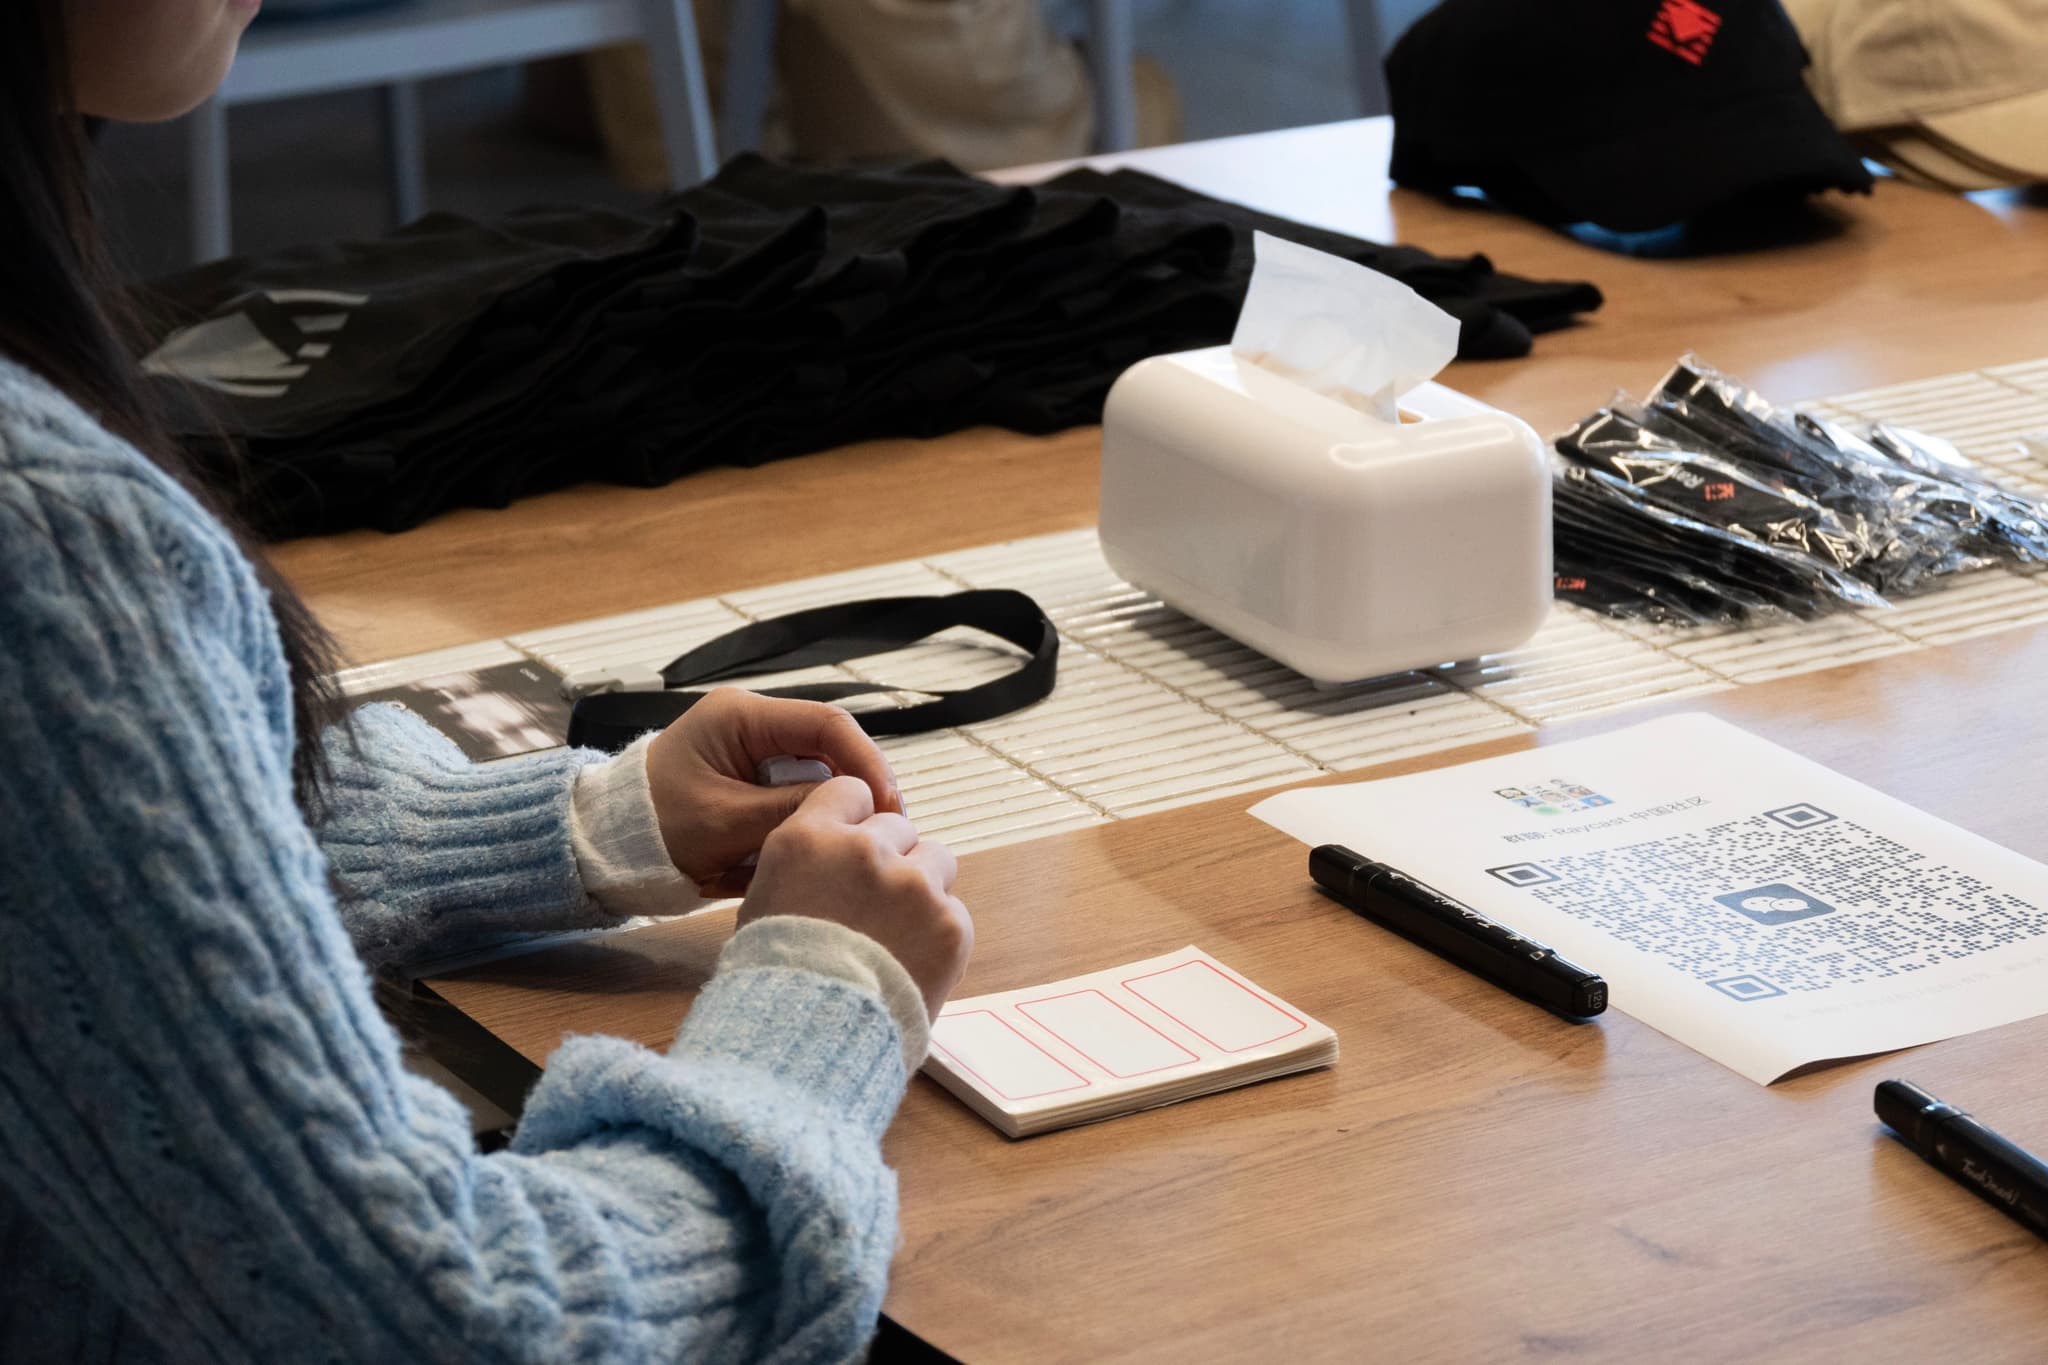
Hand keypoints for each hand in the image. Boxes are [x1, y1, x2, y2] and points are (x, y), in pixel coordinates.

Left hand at [643, 688, 902, 893]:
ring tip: (849, 845)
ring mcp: (755, 750)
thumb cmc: (651, 827)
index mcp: (741, 716)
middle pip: (830, 748)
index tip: (889, 804)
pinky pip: (798, 794)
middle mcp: (753, 723)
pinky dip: (807, 821)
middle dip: (857, 788)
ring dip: (833, 808)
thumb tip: (854, 806)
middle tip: (883, 833)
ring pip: (819, 774)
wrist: (606, 846)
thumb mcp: (724, 822)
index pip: (828, 724)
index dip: (867, 761)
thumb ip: (790, 810)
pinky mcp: (754, 778)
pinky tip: (814, 848)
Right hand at [739, 776, 971, 1019]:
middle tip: (874, 905)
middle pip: (898, 826)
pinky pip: (955, 911)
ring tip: (899, 932)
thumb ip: (806, 865)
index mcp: (808, 839)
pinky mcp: (950, 924)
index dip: (854, 820)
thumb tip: (831, 858)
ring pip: (937, 859)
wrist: (806, 1044)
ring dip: (922, 886)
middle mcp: (863, 851)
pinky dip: (940, 934)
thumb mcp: (764, 903)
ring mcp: (912, 885)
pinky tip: (913, 963)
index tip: (853, 848)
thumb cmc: (774, 982)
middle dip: (890, 857)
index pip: (850, 791)